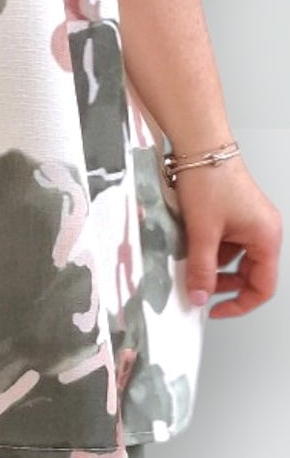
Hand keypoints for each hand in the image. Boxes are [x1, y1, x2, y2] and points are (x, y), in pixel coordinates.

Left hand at [173, 158, 281, 317]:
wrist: (201, 147)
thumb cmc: (209, 180)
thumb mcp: (202, 232)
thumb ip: (202, 269)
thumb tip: (199, 297)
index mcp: (266, 238)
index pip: (263, 287)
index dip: (239, 304)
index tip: (215, 310)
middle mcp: (264, 231)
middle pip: (250, 274)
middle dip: (223, 285)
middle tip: (198, 289)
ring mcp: (251, 222)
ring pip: (235, 259)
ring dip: (214, 266)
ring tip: (190, 263)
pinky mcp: (237, 215)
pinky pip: (227, 243)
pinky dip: (210, 250)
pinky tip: (191, 246)